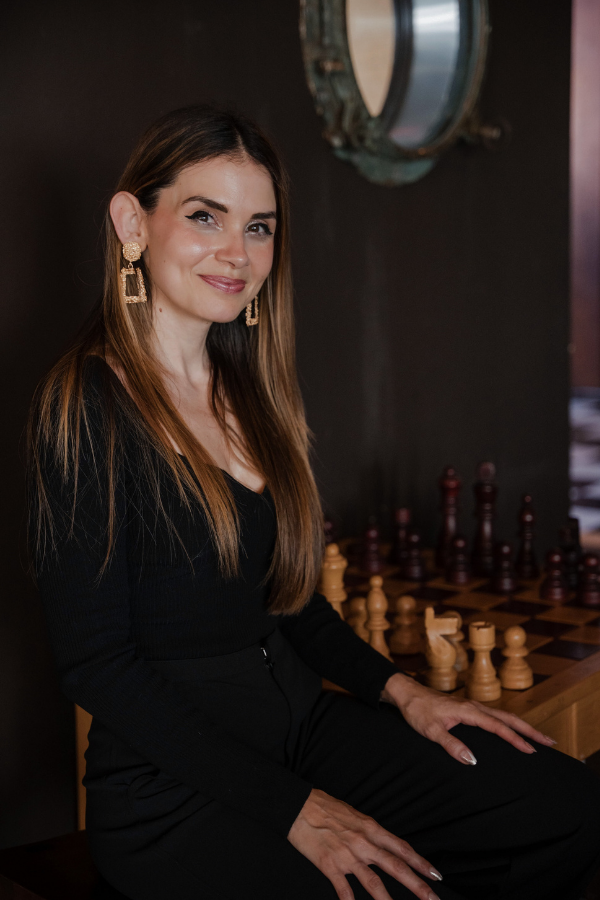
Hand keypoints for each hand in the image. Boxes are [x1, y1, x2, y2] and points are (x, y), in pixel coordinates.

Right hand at [288, 788, 441, 899]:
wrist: (299, 805)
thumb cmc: (326, 808)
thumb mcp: (355, 815)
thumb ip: (371, 832)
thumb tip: (385, 845)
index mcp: (371, 828)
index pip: (402, 848)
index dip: (420, 863)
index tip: (436, 875)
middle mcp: (363, 843)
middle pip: (395, 867)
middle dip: (417, 885)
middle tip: (433, 898)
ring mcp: (347, 855)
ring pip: (374, 882)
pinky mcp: (329, 865)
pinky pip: (344, 890)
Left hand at [381, 672, 555, 763]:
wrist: (407, 694)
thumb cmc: (418, 711)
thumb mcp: (431, 731)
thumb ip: (451, 744)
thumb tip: (471, 760)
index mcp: (468, 711)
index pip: (498, 727)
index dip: (515, 739)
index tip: (531, 750)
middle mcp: (474, 706)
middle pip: (508, 718)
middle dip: (529, 730)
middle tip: (549, 742)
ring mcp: (472, 707)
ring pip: (503, 715)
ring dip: (521, 726)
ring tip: (538, 738)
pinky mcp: (468, 709)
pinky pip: (495, 716)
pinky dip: (509, 723)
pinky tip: (513, 731)